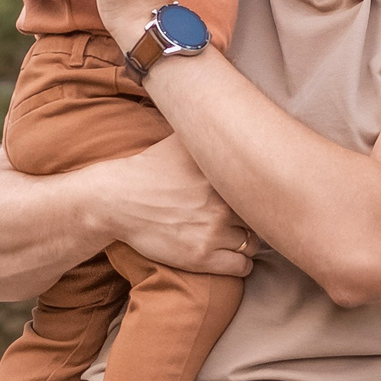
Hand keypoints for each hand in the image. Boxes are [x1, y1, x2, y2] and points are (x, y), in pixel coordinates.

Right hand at [89, 136, 257, 277]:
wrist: (116, 200)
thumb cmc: (148, 168)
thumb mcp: (179, 141)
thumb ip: (207, 131)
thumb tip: (231, 113)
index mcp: (221, 173)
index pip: (263, 185)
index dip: (261, 191)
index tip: (257, 193)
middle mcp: (222, 202)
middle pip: (260, 216)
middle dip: (254, 217)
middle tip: (246, 217)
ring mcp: (212, 231)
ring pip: (253, 243)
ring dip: (246, 239)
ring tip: (235, 234)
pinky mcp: (201, 257)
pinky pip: (242, 266)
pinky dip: (241, 263)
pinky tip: (231, 254)